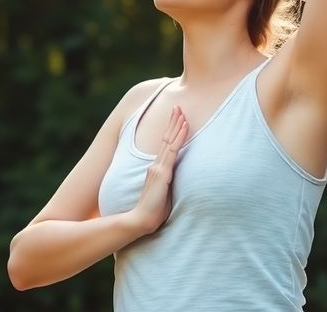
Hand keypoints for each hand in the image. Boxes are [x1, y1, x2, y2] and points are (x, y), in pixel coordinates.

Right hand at [129, 106, 189, 234]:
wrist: (142, 220)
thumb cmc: (154, 212)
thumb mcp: (164, 194)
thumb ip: (169, 185)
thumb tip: (178, 183)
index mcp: (157, 170)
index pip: (166, 146)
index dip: (171, 132)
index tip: (177, 120)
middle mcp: (156, 165)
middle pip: (166, 139)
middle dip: (173, 122)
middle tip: (178, 107)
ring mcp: (158, 167)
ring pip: (170, 141)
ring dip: (177, 125)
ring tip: (182, 112)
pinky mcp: (162, 172)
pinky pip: (173, 150)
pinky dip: (179, 136)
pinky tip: (184, 126)